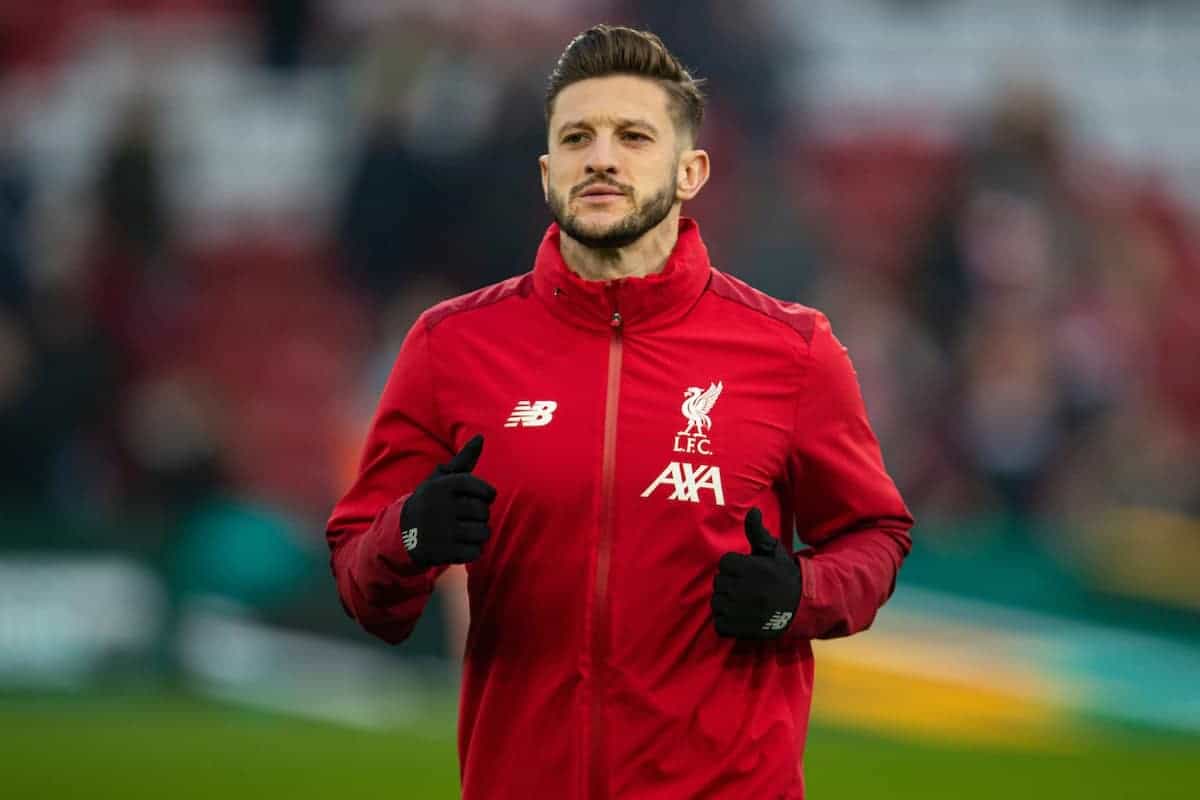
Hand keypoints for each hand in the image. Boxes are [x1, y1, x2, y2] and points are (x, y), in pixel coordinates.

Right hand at [399, 435, 496, 567]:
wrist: (401, 533)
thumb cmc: (430, 501)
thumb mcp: (441, 479)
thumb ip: (463, 460)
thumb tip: (481, 437)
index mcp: (442, 486)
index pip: (482, 489)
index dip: (486, 494)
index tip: (480, 497)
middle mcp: (441, 507)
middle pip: (484, 512)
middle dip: (479, 516)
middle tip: (464, 516)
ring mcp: (441, 531)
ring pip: (483, 533)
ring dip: (478, 534)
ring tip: (463, 530)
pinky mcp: (442, 552)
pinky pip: (476, 552)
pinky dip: (472, 551)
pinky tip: (459, 545)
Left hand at [711, 508, 801, 638]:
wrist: (803, 606)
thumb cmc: (785, 576)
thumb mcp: (774, 551)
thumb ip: (758, 532)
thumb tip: (753, 510)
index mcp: (751, 568)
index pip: (724, 563)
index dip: (734, 566)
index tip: (746, 571)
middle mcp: (745, 589)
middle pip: (718, 583)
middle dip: (729, 584)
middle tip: (745, 588)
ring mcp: (742, 611)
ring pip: (717, 603)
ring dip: (725, 603)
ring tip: (741, 602)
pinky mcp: (742, 630)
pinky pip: (720, 625)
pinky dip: (725, 622)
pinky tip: (738, 617)